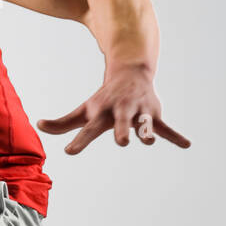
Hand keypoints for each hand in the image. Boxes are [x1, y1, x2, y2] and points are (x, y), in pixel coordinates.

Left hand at [37, 66, 190, 155]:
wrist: (130, 74)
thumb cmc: (104, 99)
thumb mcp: (84, 110)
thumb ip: (62, 122)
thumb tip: (38, 125)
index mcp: (102, 113)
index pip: (88, 129)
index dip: (79, 141)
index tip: (69, 151)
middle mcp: (121, 112)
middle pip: (121, 123)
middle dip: (122, 131)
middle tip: (122, 142)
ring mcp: (140, 113)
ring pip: (145, 123)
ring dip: (147, 131)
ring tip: (149, 140)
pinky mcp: (155, 115)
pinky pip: (167, 128)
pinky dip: (176, 136)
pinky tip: (187, 145)